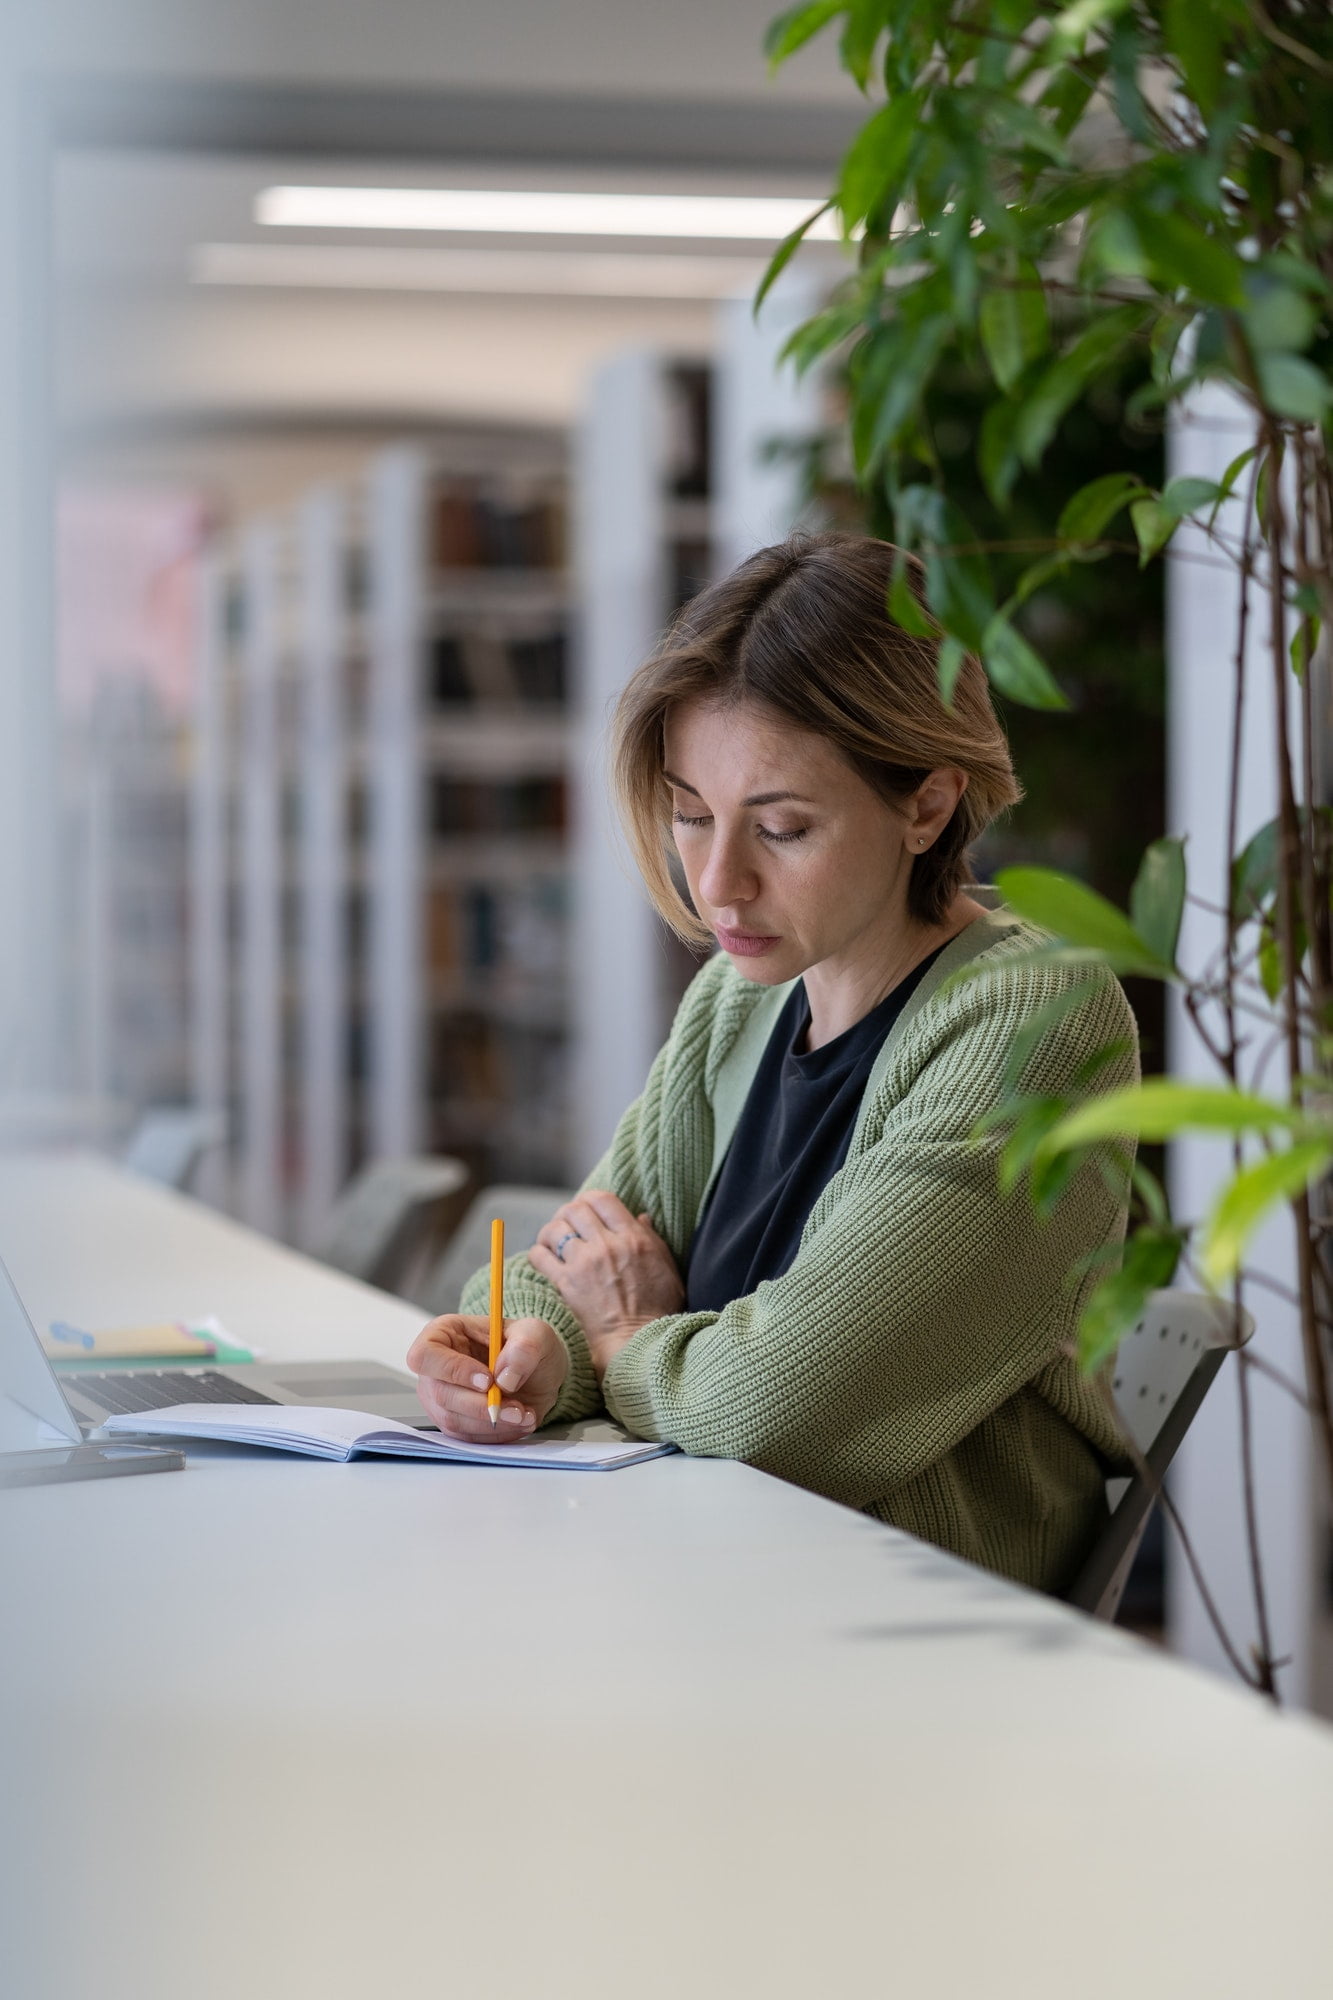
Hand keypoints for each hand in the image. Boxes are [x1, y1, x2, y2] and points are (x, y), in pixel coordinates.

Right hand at [406, 1314, 567, 1442]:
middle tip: (515, 1408)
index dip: (453, 1370)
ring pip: (452, 1420)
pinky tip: (518, 1422)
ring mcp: (439, 1398)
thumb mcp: (535, 1333)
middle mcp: (434, 1369)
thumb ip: (524, 1348)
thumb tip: (505, 1378)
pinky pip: (466, 1437)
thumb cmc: (524, 1345)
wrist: (535, 1372)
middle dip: (480, 1406)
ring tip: (523, 1415)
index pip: (425, 1355)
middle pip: (440, 1394)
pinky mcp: (453, 1422)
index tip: (488, 1380)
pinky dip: (495, 1434)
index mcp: (443, 1334)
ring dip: (491, 1423)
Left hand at [528, 1190, 683, 1374]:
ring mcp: (584, 1263)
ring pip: (554, 1228)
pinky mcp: (566, 1284)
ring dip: (550, 1232)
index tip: (587, 1211)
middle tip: (566, 1226)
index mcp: (634, 1237)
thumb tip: (642, 1217)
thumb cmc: (660, 1310)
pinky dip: (538, 1254)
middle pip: (574, 1209)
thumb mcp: (667, 1268)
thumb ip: (652, 1239)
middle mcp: (607, 1245)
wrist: (642, 1342)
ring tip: (551, 1242)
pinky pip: (540, 1256)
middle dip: (567, 1214)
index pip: (602, 1200)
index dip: (590, 1201)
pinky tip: (543, 1260)